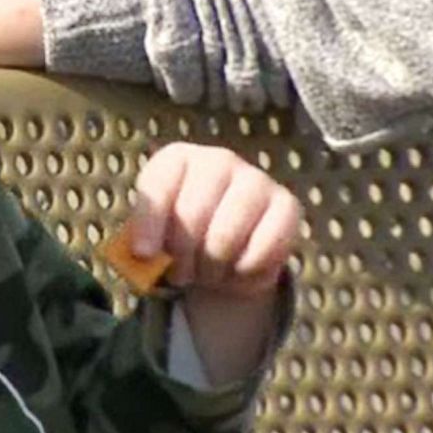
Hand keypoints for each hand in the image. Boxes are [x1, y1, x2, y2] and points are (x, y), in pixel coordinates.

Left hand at [130, 142, 301, 296]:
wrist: (224, 244)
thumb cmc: (179, 234)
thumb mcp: (152, 234)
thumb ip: (144, 241)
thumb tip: (144, 255)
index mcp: (177, 159)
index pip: (158, 188)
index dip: (148, 225)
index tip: (144, 255)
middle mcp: (218, 160)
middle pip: (192, 215)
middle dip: (182, 256)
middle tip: (180, 274)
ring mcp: (256, 179)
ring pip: (225, 237)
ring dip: (212, 268)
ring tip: (207, 272)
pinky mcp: (287, 205)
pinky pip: (264, 249)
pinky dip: (246, 271)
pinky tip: (237, 268)